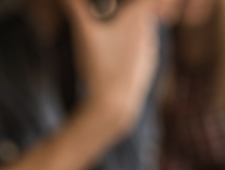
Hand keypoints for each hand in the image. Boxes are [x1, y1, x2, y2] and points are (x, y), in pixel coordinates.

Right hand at [61, 0, 158, 138]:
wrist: (114, 104)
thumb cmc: (100, 66)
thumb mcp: (84, 33)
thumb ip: (75, 7)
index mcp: (137, 21)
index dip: (138, 0)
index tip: (122, 3)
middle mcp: (148, 35)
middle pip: (143, 13)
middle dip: (126, 11)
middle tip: (106, 16)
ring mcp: (149, 53)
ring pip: (142, 32)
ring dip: (128, 29)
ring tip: (107, 36)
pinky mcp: (147, 68)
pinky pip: (141, 50)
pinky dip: (130, 48)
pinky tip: (113, 56)